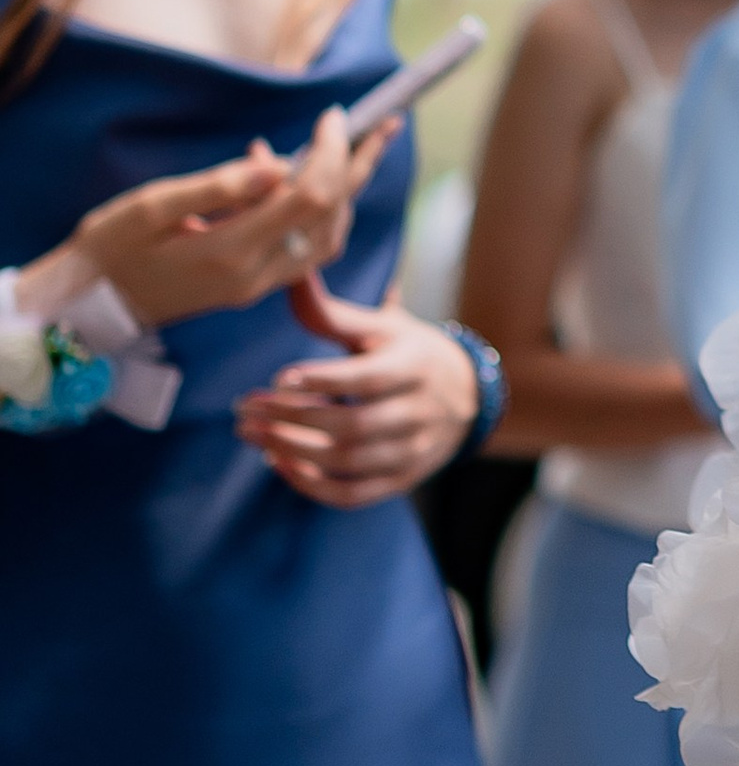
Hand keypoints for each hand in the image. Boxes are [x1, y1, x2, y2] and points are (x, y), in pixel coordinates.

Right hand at [24, 114, 386, 331]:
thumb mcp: (153, 206)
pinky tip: (292, 174)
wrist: (87, 308)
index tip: (331, 114)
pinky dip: (317, 210)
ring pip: (327, 236)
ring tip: (347, 142)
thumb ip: (219, 187)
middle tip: (381, 122)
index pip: (310, 195)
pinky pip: (306, 249)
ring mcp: (255, 286)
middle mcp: (254, 275)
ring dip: (346, 188)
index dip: (331, 151)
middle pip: (332, 216)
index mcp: (232, 252)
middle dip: (360, 166)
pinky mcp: (250, 286)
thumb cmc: (111, 249)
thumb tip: (277, 163)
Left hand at [233, 282, 478, 506]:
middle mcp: (417, 412)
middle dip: (291, 420)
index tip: (278, 378)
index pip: (368, 379)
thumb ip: (333, 313)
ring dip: (292, 451)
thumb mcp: (383, 327)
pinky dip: (312, 486)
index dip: (323, 380)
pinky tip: (279, 463)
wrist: (467, 394)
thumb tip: (292, 271)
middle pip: (351, 425)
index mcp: (415, 366)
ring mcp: (411, 451)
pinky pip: (352, 494)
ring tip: (252, 434)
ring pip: (347, 462)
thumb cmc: (410, 352)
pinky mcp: (401, 479)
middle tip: (244, 410)